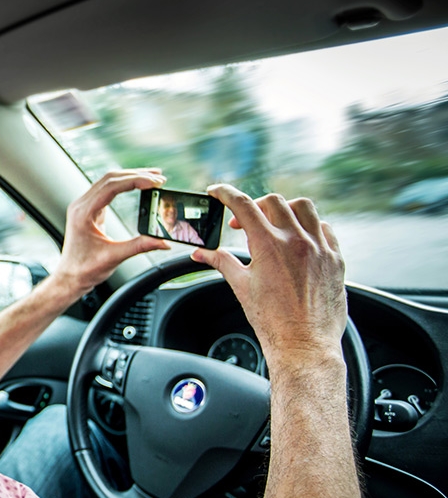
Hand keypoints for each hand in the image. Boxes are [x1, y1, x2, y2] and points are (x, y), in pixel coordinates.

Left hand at [51, 169, 169, 299]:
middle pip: (110, 179)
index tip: (154, 181)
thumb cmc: (85, 269)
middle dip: (136, 175)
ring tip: (152, 178)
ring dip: (130, 177)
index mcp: (83, 213)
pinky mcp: (88, 210)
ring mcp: (83, 206)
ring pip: (107, 181)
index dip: (135, 181)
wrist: (70, 276)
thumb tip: (163, 242)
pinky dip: (123, 185)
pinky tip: (136, 186)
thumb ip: (140, 246)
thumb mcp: (115, 257)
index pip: (111, 187)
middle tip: (159, 177)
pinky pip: (105, 190)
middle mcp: (81, 205)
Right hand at [192, 185, 346, 366]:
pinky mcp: (335, 259)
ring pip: (304, 207)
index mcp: (269, 246)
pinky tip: (299, 239)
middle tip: (243, 224)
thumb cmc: (272, 321)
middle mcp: (296, 240)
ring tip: (274, 225)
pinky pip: (325, 228)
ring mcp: (320, 248)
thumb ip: (221, 262)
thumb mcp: (241, 287)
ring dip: (285, 210)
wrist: (304, 345)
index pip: (243, 205)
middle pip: (273, 201)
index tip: (218, 192)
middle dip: (254, 206)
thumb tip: (201, 253)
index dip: (226, 193)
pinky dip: (310, 227)